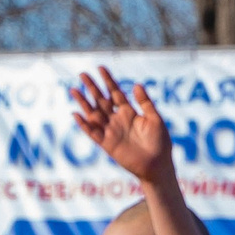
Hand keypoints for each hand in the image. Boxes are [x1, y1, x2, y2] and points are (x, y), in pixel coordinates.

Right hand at [69, 66, 176, 187]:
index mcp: (129, 112)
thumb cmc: (160, 143)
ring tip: (74, 90)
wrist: (158, 166)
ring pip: (94, 114)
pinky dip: (84, 124)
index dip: (108, 81)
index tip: (100, 68)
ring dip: (84, 103)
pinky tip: (77, 114)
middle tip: (83, 74)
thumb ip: (145, 103)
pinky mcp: (107, 144)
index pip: (115, 93)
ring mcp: (111, 131)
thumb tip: (137, 84)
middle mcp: (118, 120)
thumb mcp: (155, 119)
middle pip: (101, 100)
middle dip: (92, 88)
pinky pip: (93, 133)